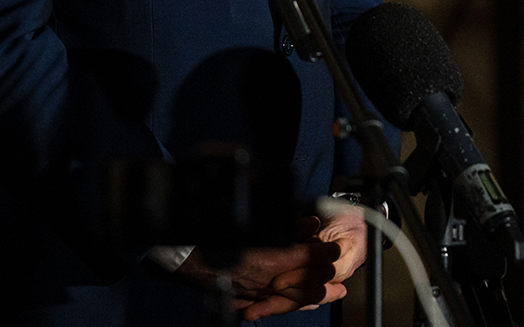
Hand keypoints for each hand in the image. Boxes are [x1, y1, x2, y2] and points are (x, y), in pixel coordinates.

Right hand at [175, 207, 367, 320]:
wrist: (185, 249)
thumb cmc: (218, 227)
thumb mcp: (257, 220)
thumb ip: (286, 223)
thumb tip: (310, 223)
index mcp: (270, 259)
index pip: (306, 259)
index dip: (323, 255)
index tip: (336, 250)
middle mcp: (264, 279)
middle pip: (300, 285)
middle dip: (321, 284)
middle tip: (339, 287)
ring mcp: (251, 291)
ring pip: (284, 298)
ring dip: (306, 297)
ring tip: (323, 297)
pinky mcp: (239, 295)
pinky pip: (263, 304)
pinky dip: (279, 304)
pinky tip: (289, 304)